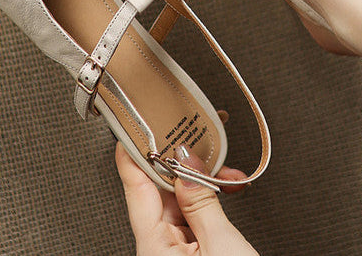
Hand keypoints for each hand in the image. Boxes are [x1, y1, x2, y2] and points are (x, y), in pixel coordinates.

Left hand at [115, 141, 258, 255]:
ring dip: (204, 180)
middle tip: (200, 136)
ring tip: (226, 171)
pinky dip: (211, 198)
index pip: (135, 184)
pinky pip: (193, 215)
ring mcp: (174, 252)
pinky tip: (226, 189)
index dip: (135, 148)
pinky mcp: (192, 254)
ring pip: (180, 199)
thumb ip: (201, 199)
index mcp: (152, 247)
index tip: (136, 119)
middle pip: (160, 188)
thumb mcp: (221, 245)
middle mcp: (157, 249)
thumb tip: (186, 161)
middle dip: (183, 161)